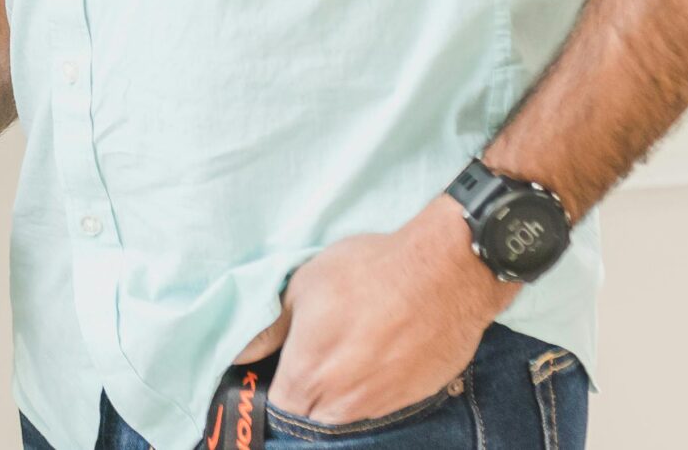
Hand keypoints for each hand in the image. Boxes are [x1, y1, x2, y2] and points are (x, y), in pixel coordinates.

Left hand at [234, 199, 514, 424]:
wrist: (444, 273)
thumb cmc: (368, 271)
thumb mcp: (305, 285)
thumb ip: (273, 328)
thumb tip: (244, 353)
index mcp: (307, 374)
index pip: (280, 406)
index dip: (278, 388)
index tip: (284, 368)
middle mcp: (342, 401)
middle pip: (313, 415)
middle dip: (309, 394)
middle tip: (318, 358)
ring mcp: (380, 405)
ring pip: (348, 414)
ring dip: (342, 394)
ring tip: (352, 353)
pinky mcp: (412, 399)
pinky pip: (381, 406)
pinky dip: (375, 388)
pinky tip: (381, 355)